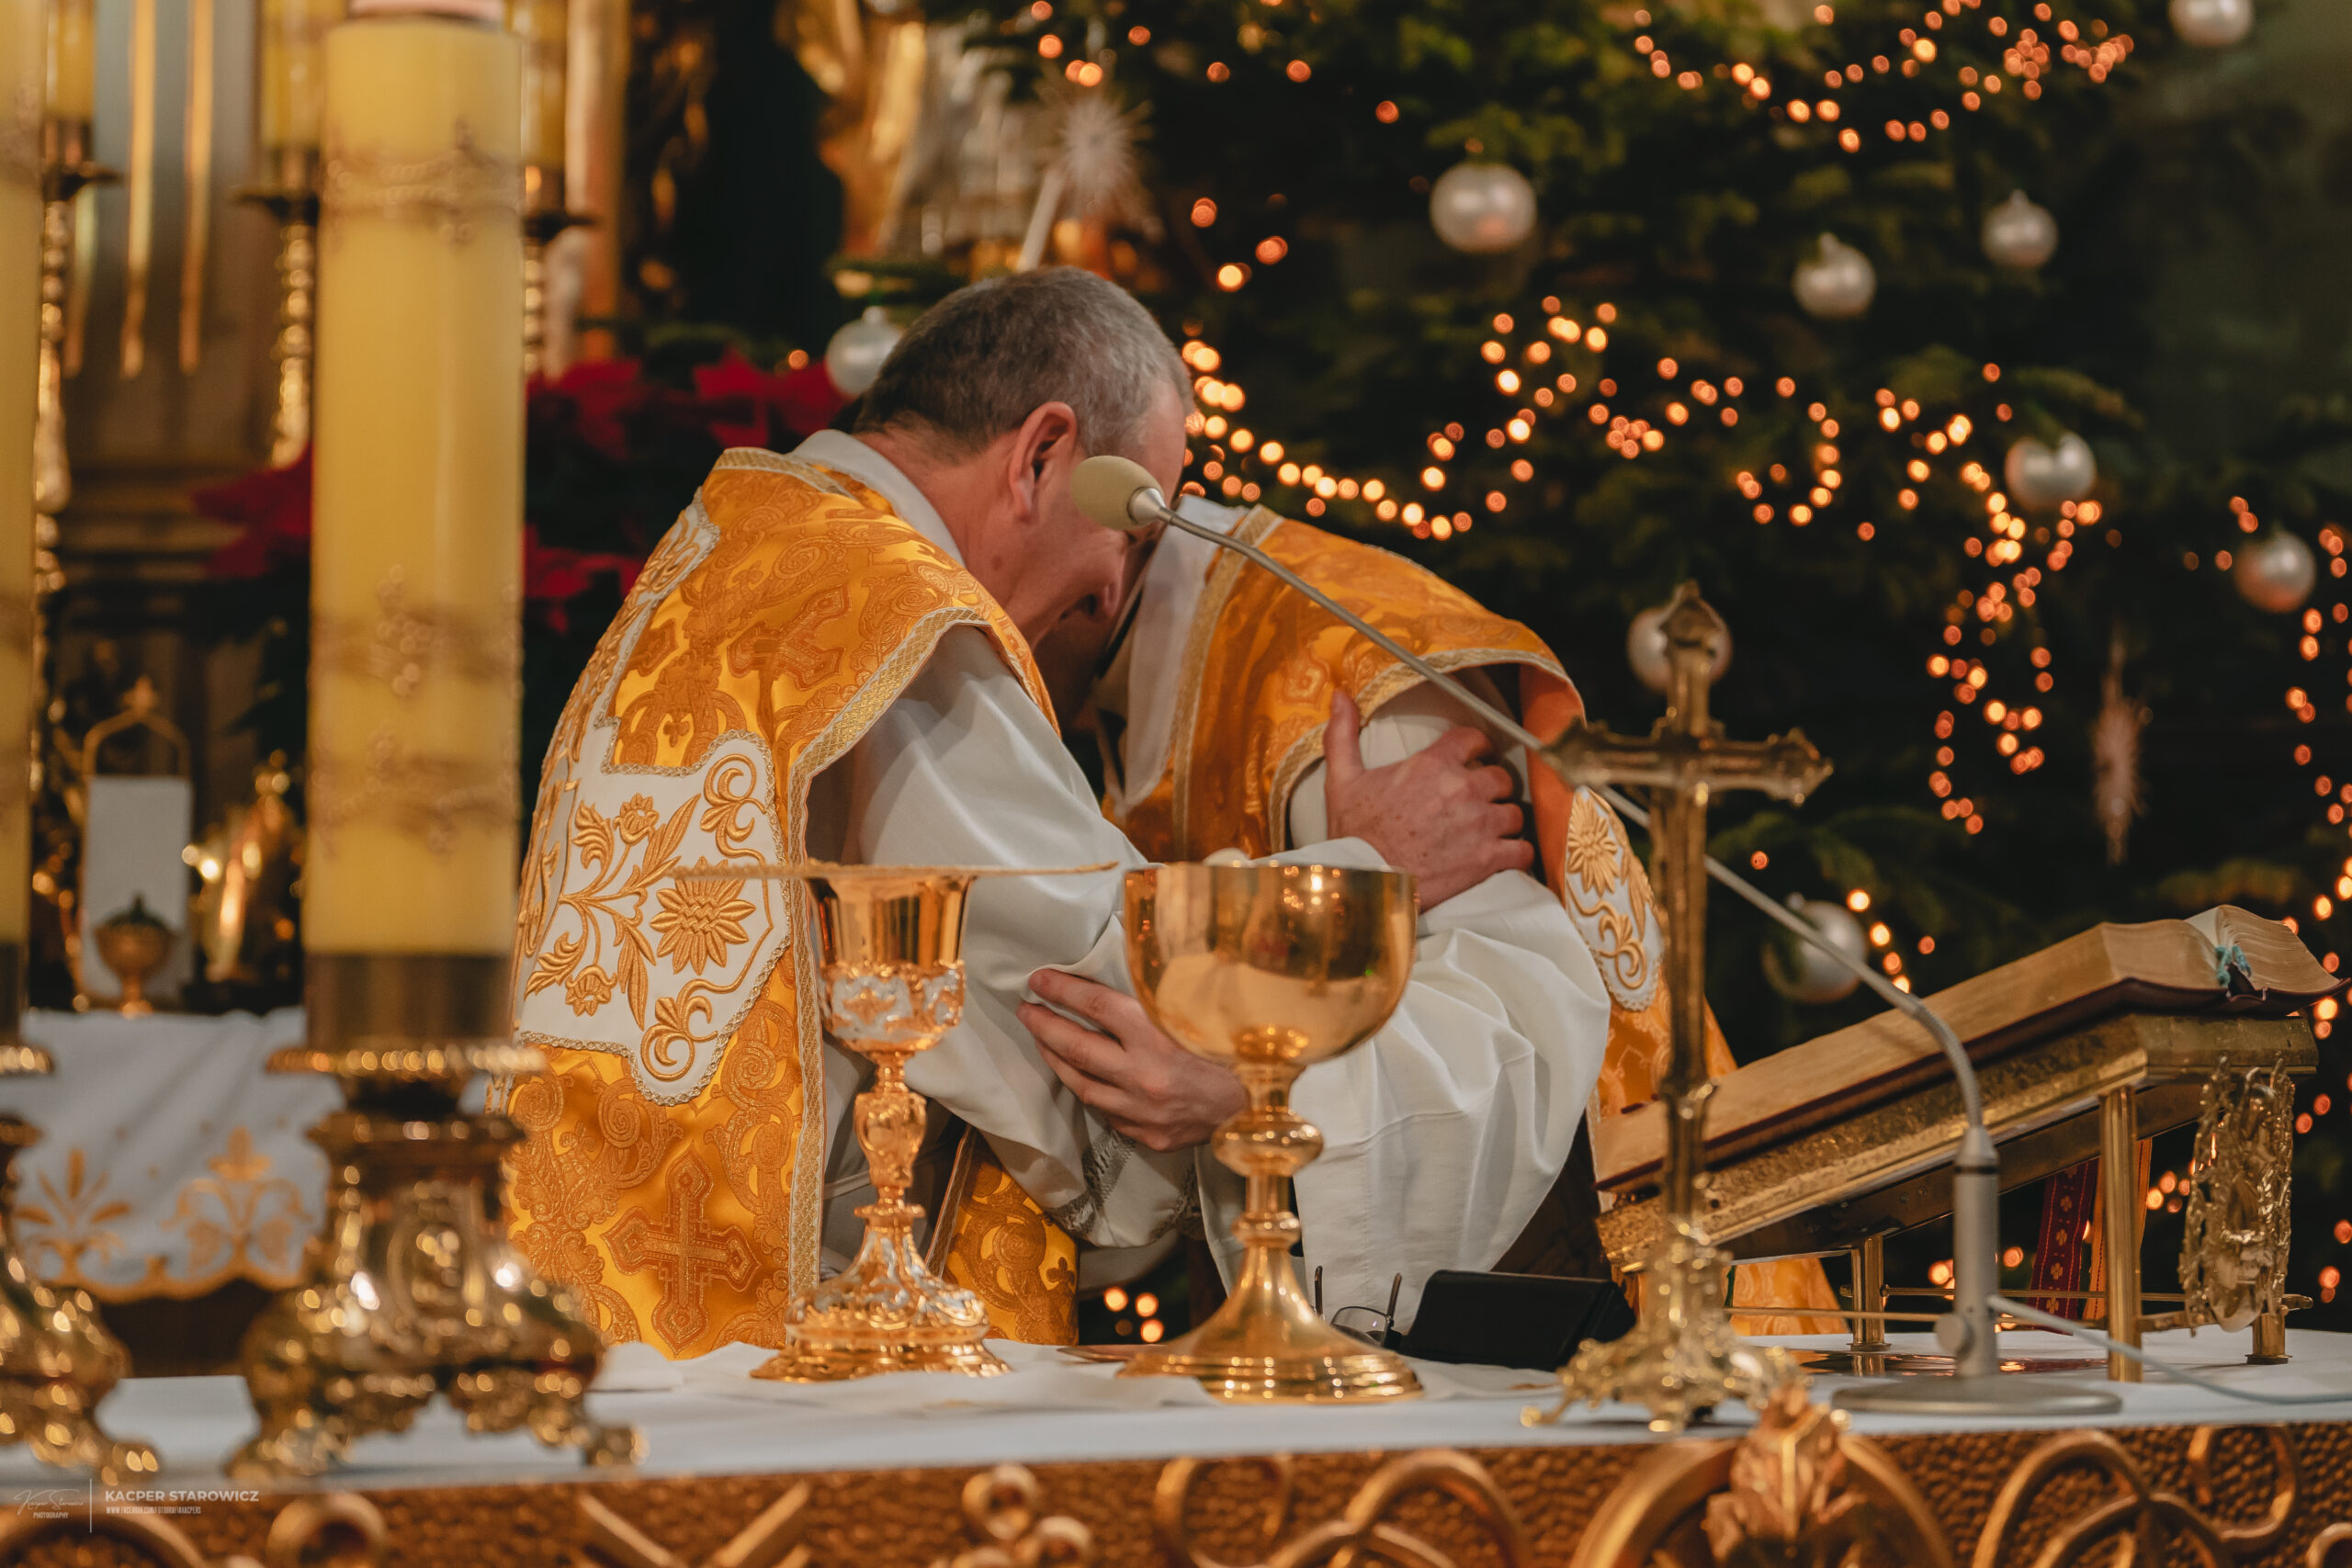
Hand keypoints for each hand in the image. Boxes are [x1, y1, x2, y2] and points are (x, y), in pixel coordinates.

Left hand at [1019, 968, 1246, 1152]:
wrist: (1268, 1109)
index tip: (1040, 980)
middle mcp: (1145, 1075)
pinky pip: (1109, 1113)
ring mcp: (1143, 1110)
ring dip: (1058, 1061)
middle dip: (1045, 1026)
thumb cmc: (1241, 1049)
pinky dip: (1093, 1092)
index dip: (1063, 990)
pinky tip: (1084, 1078)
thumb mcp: (1205, 1010)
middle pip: (1078, 1047)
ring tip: (1043, 1043)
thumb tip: (1127, 970)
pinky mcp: (1149, 1135)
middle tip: (1025, 1010)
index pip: (1096, 1006)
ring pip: (1084, 1085)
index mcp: (1159, 1036)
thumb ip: (1164, 996)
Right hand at [1322, 689, 1532, 908]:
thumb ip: (1343, 735)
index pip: (1473, 739)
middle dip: (1492, 789)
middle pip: (1500, 778)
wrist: (1367, 882)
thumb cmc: (1354, 834)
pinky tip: (1504, 857)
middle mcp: (1462, 789)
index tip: (1477, 757)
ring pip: (1513, 814)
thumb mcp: (1342, 780)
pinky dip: (1516, 854)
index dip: (1478, 748)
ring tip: (1490, 831)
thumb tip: (1340, 696)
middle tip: (1479, 801)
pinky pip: (1521, 851)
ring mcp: (1479, 824)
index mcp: (1432, 765)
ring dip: (1504, 822)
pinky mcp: (1487, 858)